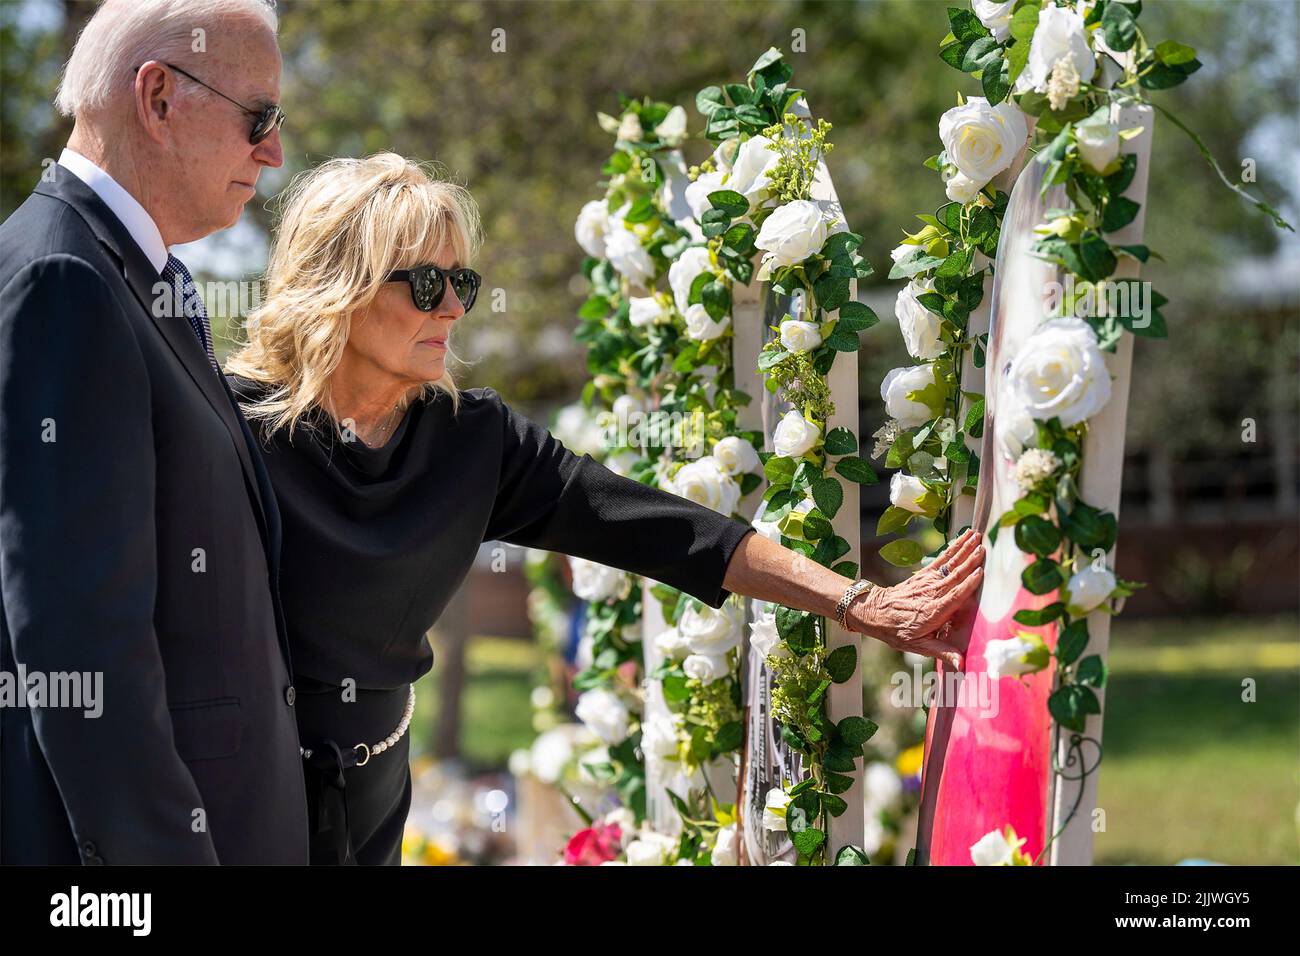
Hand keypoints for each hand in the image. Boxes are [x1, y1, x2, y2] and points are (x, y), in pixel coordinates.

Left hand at [846, 529, 984, 667]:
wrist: (876, 612)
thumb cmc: (898, 631)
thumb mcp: (918, 646)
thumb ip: (942, 652)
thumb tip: (962, 663)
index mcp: (934, 612)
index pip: (954, 596)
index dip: (968, 584)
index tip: (981, 572)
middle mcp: (932, 594)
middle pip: (954, 575)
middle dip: (970, 561)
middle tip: (984, 548)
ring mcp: (928, 582)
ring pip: (949, 564)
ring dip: (964, 549)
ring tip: (977, 536)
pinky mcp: (924, 575)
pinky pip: (941, 559)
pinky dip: (953, 548)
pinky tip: (962, 538)